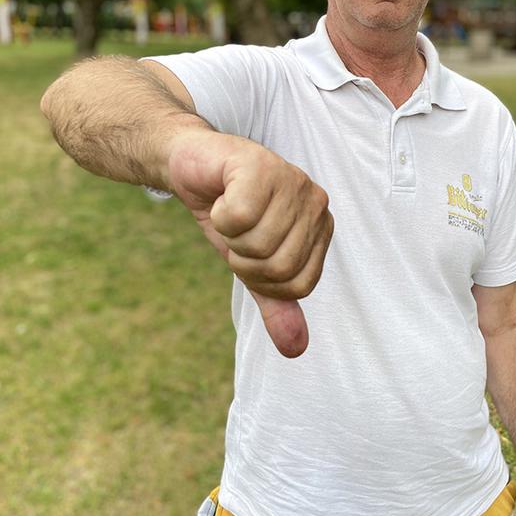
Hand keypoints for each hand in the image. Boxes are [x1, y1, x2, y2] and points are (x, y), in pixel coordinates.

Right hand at [167, 129, 333, 357]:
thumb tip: (295, 350)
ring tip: (230, 210)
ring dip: (230, 234)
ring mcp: (291, 180)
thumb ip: (276, 303)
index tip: (248, 250)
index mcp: (320, 227)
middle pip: (278, 265)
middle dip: (243, 258)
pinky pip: (239, 215)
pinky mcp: (260, 165)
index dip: (261, 278)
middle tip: (237, 229)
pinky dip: (219, 213)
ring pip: (258, 242)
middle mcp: (314, 201)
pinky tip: (221, 194)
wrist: (194, 168)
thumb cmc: (230, 213)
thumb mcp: (253, 264)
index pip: (298, 284)